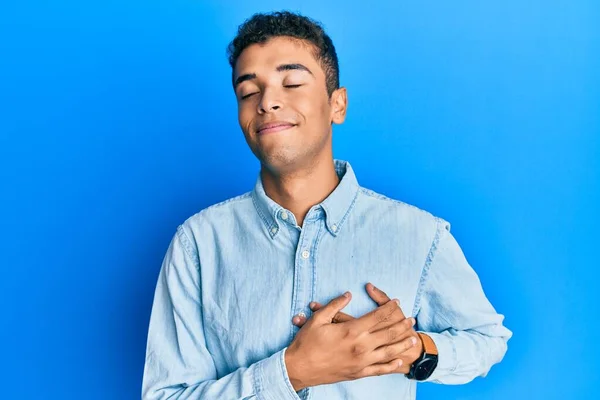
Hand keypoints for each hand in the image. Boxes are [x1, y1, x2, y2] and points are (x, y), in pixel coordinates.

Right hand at [292, 283, 423, 374]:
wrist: (299, 369)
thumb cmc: (307, 342)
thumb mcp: (318, 319)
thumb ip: (335, 305)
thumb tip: (348, 294)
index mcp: (351, 330)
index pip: (377, 316)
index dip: (389, 308)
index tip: (397, 302)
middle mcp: (360, 346)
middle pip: (388, 333)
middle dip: (402, 325)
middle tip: (412, 319)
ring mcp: (361, 362)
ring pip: (389, 352)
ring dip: (403, 344)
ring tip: (413, 339)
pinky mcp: (358, 373)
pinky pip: (380, 370)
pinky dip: (392, 365)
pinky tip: (399, 360)